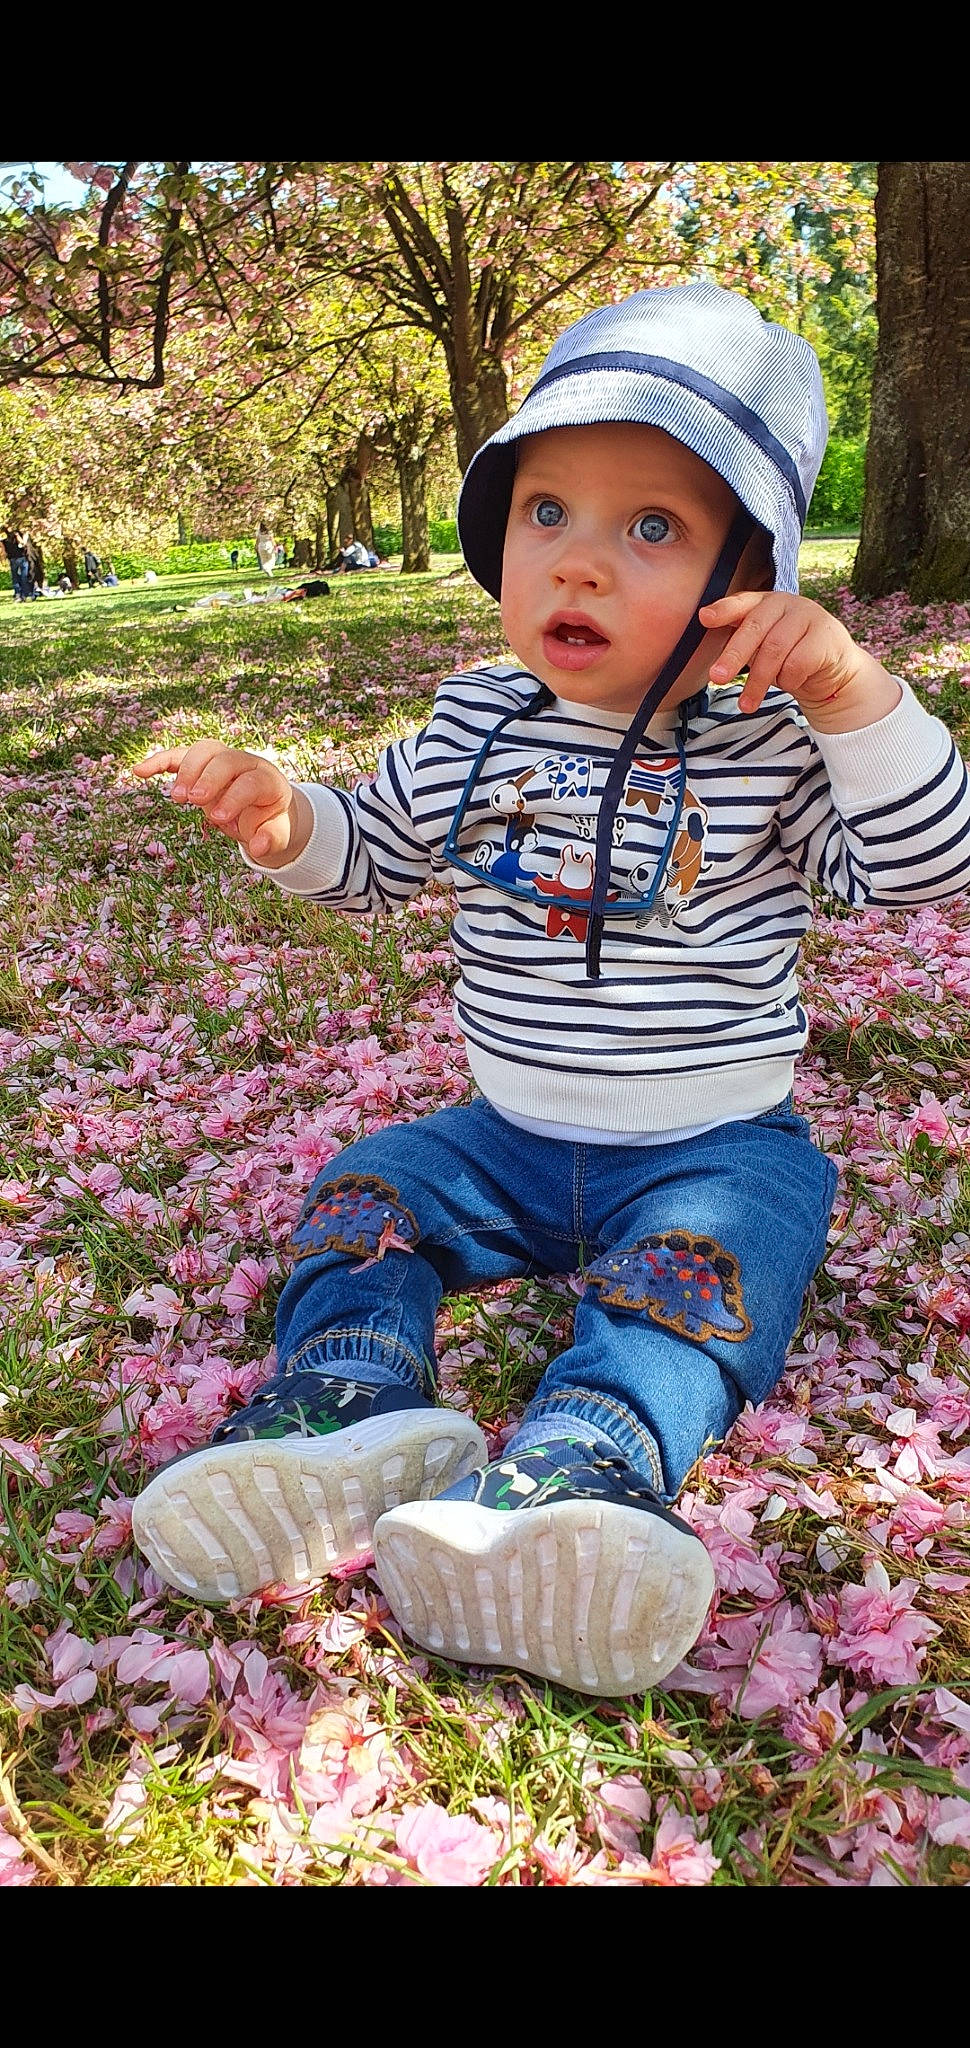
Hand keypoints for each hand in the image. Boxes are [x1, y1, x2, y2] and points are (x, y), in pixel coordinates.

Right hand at [133, 739, 311, 862]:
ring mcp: (222, 759)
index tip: (217, 819)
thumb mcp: (277, 834)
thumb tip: (258, 846)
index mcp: (267, 780)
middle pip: (225, 758)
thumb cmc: (267, 821)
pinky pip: (179, 755)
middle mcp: (245, 763)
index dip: (234, 798)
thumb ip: (272, 839)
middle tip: (193, 801)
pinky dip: (159, 761)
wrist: (262, 806)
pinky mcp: (201, 763)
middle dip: (208, 778)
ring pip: (202, 751)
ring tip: (176, 798)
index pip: (250, 782)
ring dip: (186, 770)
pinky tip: (139, 771)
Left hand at [698, 590, 897, 726]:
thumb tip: (714, 663)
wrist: (833, 670)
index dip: (723, 610)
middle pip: (754, 628)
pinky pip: (796, 664)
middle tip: (717, 678)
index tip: (704, 618)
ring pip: (774, 650)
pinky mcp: (825, 636)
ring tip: (746, 705)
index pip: (741, 602)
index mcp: (764, 602)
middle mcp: (785, 603)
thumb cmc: (788, 656)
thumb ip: (741, 643)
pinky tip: (791, 683)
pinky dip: (788, 681)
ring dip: (758, 682)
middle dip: (733, 656)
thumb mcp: (762, 647)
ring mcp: (807, 616)